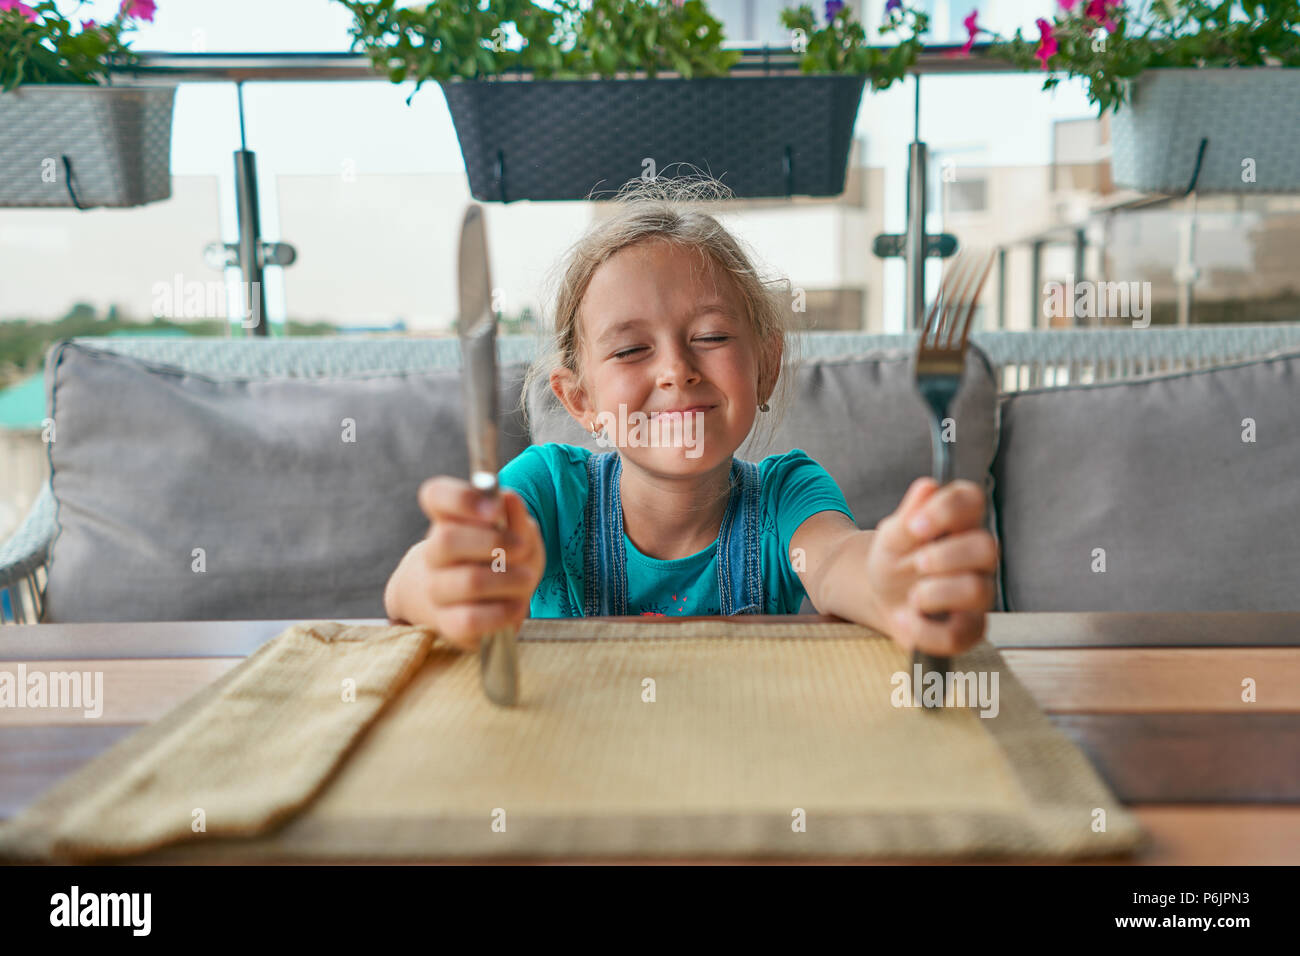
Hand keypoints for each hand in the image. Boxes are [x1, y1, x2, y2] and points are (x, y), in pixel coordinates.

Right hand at [384, 476, 544, 650]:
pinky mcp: (448, 624)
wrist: (472, 604)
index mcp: (447, 520)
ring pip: (467, 581)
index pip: (435, 495)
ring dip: (507, 579)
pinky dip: (501, 612)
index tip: (495, 508)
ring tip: (527, 578)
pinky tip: (517, 606)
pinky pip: (471, 620)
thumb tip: (508, 499)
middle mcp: (433, 554)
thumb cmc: (497, 560)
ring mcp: (437, 590)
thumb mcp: (516, 534)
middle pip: (446, 540)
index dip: (462, 499)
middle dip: (494, 542)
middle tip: (521, 547)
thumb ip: (515, 518)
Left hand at [864, 476, 998, 655]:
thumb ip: (908, 516)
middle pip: (988, 548)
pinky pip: (959, 634)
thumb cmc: (894, 559)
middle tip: (918, 562)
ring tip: (911, 596)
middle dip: (947, 555)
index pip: (973, 501)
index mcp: (961, 522)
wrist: (881, 597)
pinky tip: (905, 618)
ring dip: (936, 593)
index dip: (948, 509)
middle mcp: (978, 557)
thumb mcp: (892, 537)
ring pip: (978, 591)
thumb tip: (928, 486)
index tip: (916, 524)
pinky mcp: (969, 628)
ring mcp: (978, 593)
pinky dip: (924, 630)